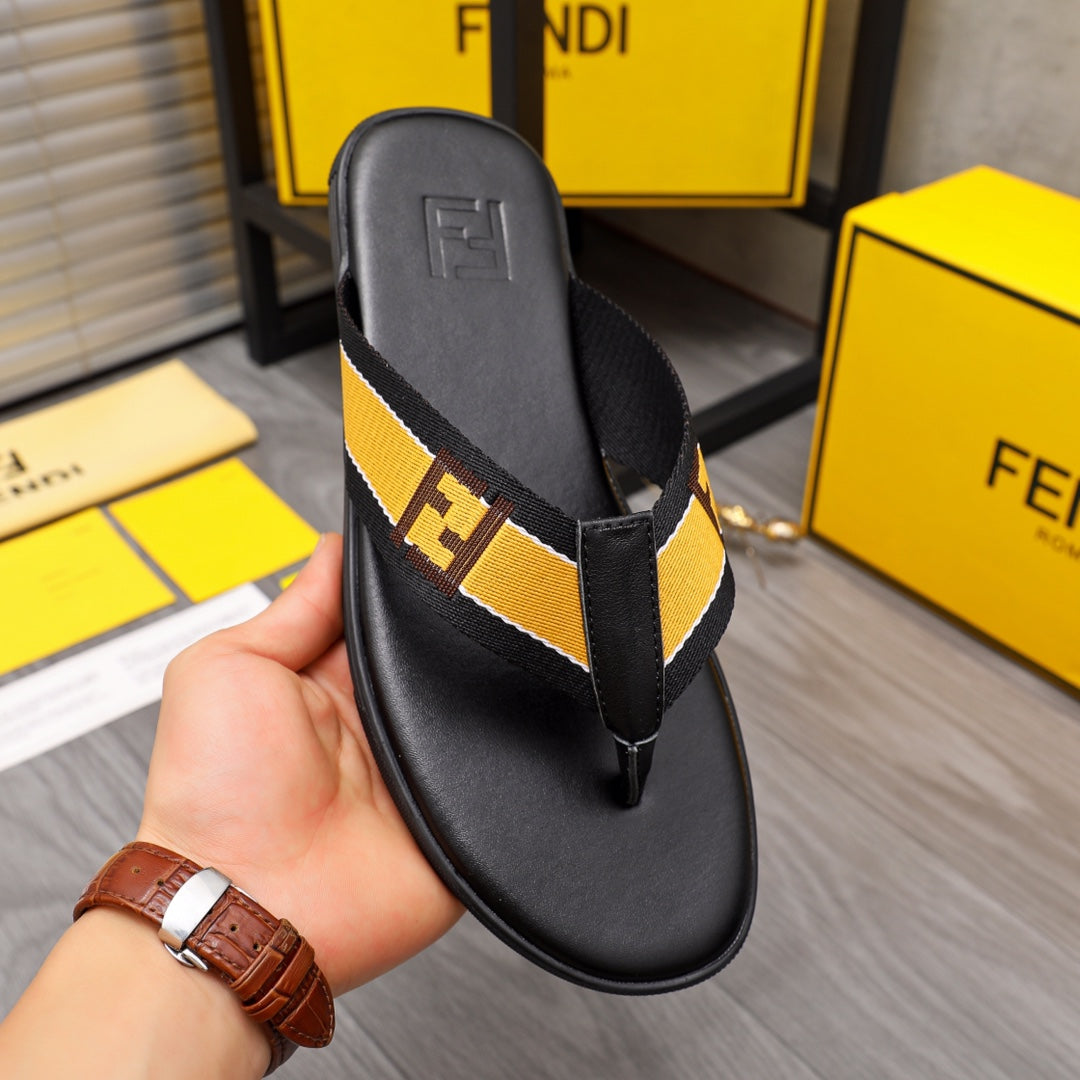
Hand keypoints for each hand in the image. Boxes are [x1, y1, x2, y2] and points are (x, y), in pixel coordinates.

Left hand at [136, 532, 461, 993]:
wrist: (247, 909)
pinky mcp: (458, 814)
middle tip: (464, 608)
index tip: (437, 544)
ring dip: (480, 687)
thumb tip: (333, 551)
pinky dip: (510, 750)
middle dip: (453, 630)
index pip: (387, 612)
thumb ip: (290, 612)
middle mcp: (381, 720)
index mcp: (330, 680)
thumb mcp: (224, 669)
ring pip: (482, 702)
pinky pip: (504, 770)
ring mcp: (423, 766)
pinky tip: (503, 729)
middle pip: (441, 652)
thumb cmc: (213, 797)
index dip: (408, 583)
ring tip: (470, 676)